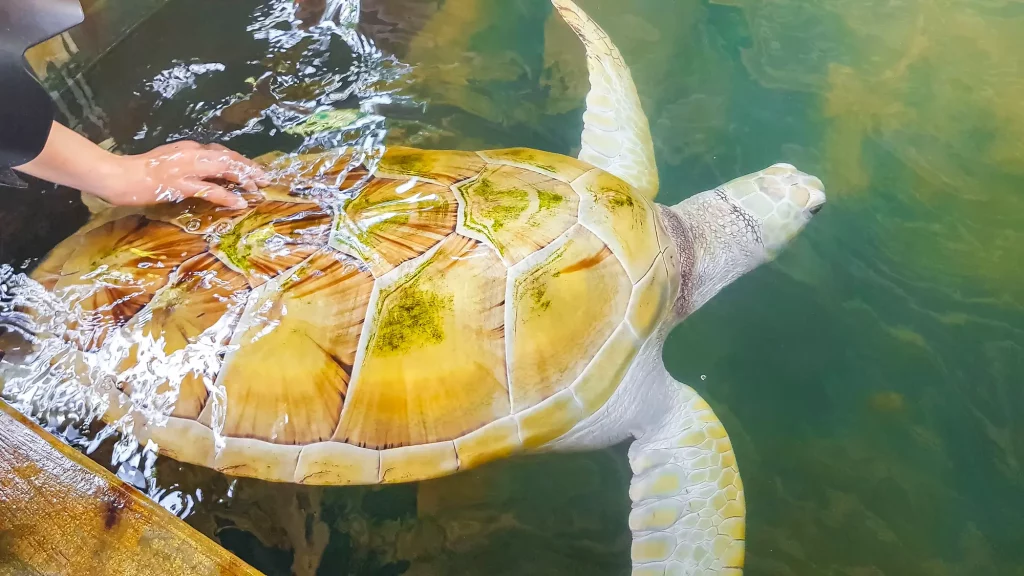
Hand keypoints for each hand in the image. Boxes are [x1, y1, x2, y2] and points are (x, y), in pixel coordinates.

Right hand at [91, 141, 268, 208]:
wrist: (118, 176)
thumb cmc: (140, 172)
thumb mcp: (168, 164)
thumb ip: (187, 167)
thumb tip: (205, 176)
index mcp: (188, 148)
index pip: (220, 151)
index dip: (239, 160)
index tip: (252, 169)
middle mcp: (190, 154)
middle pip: (227, 158)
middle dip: (248, 168)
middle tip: (264, 178)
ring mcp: (186, 168)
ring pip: (223, 169)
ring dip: (243, 179)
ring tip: (258, 188)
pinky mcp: (180, 184)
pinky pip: (210, 190)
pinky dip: (227, 196)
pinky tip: (240, 202)